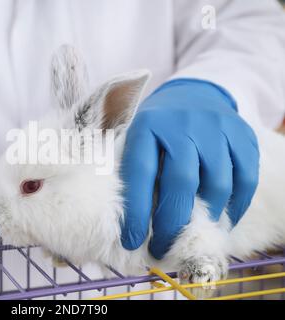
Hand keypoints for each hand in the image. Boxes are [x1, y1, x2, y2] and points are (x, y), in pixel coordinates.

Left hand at [120, 79, 258, 258]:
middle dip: (172, 223)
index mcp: (148, 125)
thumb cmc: (158, 128)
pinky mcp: (243, 135)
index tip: (132, 240)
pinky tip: (221, 219)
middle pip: (181, 182)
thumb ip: (135, 172)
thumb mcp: (137, 139)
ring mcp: (217, 127)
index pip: (140, 174)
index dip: (136, 212)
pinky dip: (235, 207)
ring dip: (206, 217)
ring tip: (191, 232)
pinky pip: (246, 179)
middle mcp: (183, 124)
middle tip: (164, 246)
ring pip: (218, 184)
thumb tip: (134, 223)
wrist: (192, 95)